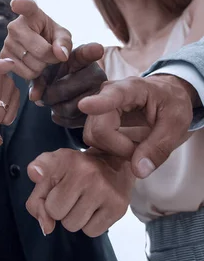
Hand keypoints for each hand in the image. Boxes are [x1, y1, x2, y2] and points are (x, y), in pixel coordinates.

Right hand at [0, 0, 71, 79]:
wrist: (37, 45)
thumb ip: (64, 43)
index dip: (21, 5)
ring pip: (34, 65)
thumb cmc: (50, 36)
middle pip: (41, 51)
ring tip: (39, 56)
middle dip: (51, 57)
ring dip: (42, 66)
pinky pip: (25, 73)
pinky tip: (32, 63)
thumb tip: (60, 55)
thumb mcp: (62, 35)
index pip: (26, 7)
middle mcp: (14, 26)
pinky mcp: (3, 57)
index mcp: (31, 14)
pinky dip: (33, 73)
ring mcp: (7, 42)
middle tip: (50, 51)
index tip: (16, 4)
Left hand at [26, 148, 133, 236]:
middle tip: (71, 196)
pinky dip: (89, 225)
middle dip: (59, 210)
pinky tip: (94, 208)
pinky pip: (92, 231)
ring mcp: (105, 191)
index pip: (42, 200)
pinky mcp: (118, 207)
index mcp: (66, 161)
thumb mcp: (50, 168)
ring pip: (74, 225)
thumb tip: (46, 225)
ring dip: (74, 218)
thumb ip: (37, 195)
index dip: (44, 200)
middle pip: (57, 214)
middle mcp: (88, 174)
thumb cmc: (75, 168)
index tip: (53, 190)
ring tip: (82, 201)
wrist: (112, 163)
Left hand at [31, 43, 106, 127]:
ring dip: (55, 108)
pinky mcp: (99, 114)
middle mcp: (96, 74)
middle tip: (46, 95)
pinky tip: (59, 109)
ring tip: (54, 101)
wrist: (64, 91)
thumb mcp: (43, 72)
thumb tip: (34, 97)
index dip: (92, 51)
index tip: (97, 49)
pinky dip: (61, 118)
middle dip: (49, 95)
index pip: (87, 53)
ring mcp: (100, 94)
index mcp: (81, 58)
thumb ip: (37, 80)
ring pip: (70, 108)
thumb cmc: (53, 75)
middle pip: (65, 89)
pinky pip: (74, 121)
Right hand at [79, 75, 197, 177]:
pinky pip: (93, 139)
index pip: (112, 96)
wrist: (164, 95)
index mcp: (132, 89)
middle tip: (143, 149)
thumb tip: (138, 171)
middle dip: (121, 148)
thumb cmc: (171, 103)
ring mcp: (97, 105)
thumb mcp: (176, 124)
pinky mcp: (94, 117)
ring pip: (93, 137)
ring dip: (115, 149)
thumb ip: (159, 147)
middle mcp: (107, 93)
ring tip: (135, 144)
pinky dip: (109, 148)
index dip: (97, 103)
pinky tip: (124, 143)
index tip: (84, 105)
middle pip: (99, 130)